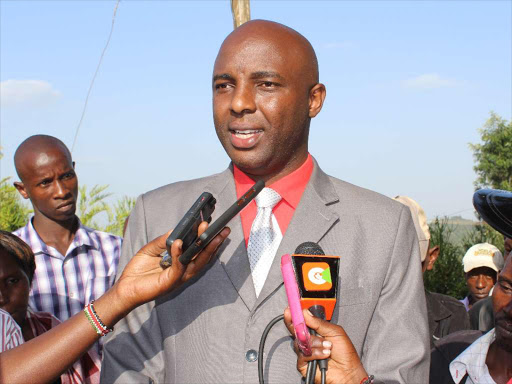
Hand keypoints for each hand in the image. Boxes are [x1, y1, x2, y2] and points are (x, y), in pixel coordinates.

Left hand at [112, 222, 229, 315]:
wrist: (124, 289)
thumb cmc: (138, 271)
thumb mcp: (151, 249)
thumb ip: (164, 241)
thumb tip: (177, 230)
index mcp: (182, 264)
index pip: (199, 252)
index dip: (208, 240)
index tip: (215, 226)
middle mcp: (184, 272)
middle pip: (203, 257)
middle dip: (213, 242)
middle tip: (222, 229)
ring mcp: (178, 278)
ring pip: (196, 262)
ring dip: (204, 247)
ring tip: (207, 231)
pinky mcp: (170, 282)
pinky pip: (178, 267)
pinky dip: (179, 254)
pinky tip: (179, 242)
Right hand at [284, 308, 367, 383]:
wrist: (348, 372)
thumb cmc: (345, 353)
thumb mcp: (335, 332)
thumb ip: (319, 323)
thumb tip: (305, 313)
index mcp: (315, 330)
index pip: (301, 320)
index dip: (294, 314)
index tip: (290, 308)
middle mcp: (309, 340)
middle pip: (295, 329)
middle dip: (295, 324)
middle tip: (297, 321)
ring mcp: (306, 351)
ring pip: (301, 342)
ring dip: (316, 343)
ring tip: (328, 347)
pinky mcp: (303, 363)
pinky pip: (304, 354)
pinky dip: (316, 353)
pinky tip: (325, 355)